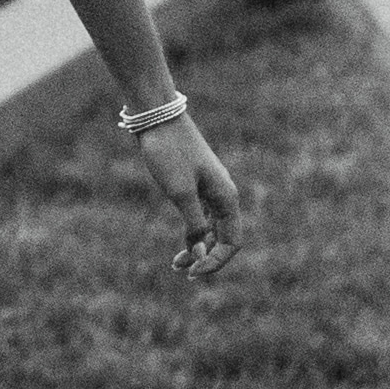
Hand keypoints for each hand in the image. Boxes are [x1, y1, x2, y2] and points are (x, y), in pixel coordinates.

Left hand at [130, 104, 244, 277]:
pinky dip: (193, 232)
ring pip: (211, 228)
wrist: (158, 116)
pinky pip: (202, 216)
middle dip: (205, 257)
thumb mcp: (180, 193)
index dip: (215, 261)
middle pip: (223, 238)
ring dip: (198, 247)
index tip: (192, 271)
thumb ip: (193, 225)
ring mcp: (211, 189)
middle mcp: (223, 195)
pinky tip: (181, 241)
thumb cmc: (170, 152)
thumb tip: (201, 254)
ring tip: (176, 263)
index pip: (232, 242)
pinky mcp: (196, 183)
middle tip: (179, 270)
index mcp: (226, 198)